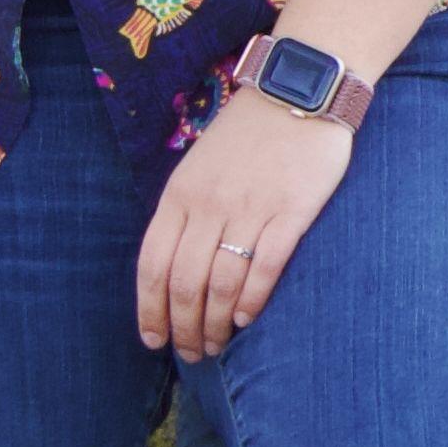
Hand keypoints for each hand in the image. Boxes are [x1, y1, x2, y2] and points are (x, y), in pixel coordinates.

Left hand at [136, 92, 353, 359]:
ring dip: (215, 323)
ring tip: (217, 344)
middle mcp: (209, 204)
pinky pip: (266, 266)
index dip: (149, 309)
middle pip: (185, 282)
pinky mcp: (291, 211)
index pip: (153, 264)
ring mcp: (250, 208)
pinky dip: (252, 299)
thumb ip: (185, 213)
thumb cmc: (246, 136)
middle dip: (183, 327)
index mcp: (180, 195)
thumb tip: (173, 270)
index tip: (153, 340)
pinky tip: (246, 319)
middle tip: (191, 353)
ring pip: (221, 282)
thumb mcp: (198, 168)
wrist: (297, 93)